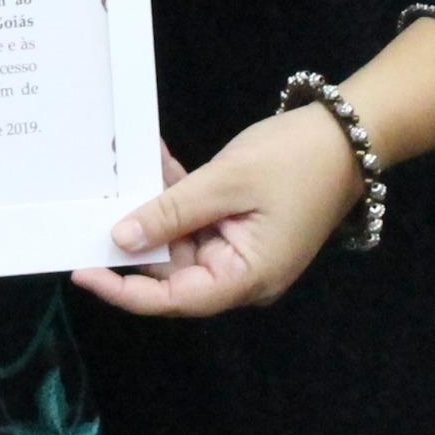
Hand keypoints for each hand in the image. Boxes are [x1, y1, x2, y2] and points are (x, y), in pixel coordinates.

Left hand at [74, 104, 360, 315]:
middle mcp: (242, 274)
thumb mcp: (226, 182)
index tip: (83, 271)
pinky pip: (195, 218)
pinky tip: (153, 158)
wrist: (351, 134)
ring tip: (122, 166)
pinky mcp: (239, 226)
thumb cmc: (297, 160)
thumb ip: (171, 212)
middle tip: (91, 204)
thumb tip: (121, 239)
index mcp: (246, 278)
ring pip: (178, 239)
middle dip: (134, 235)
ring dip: (152, 204)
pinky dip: (174, 192)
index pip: (174, 299)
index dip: (125, 290)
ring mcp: (241, 250)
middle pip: (172, 269)